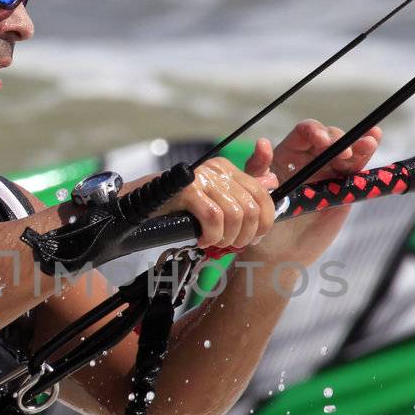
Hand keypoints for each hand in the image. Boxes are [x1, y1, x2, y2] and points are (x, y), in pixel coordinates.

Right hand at [159, 157, 276, 250]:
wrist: (142, 205)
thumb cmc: (181, 207)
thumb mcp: (216, 199)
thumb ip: (244, 189)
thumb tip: (272, 182)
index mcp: (228, 169)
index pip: (263, 195)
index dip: (264, 222)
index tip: (254, 239)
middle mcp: (218, 169)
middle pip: (251, 209)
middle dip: (243, 236)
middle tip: (228, 246)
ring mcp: (203, 178)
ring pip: (234, 216)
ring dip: (226, 238)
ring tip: (213, 243)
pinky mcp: (188, 190)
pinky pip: (213, 218)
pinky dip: (211, 235)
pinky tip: (202, 239)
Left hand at [244, 121, 382, 258]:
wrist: (281, 252)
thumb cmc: (264, 219)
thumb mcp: (257, 192)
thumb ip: (258, 168)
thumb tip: (263, 143)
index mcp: (288, 154)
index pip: (304, 134)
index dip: (315, 132)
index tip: (322, 143)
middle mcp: (310, 158)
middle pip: (329, 138)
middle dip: (338, 141)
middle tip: (344, 154)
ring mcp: (329, 171)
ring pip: (347, 150)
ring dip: (359, 143)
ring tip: (369, 142)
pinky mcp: (344, 186)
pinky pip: (356, 168)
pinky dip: (366, 153)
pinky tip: (374, 139)